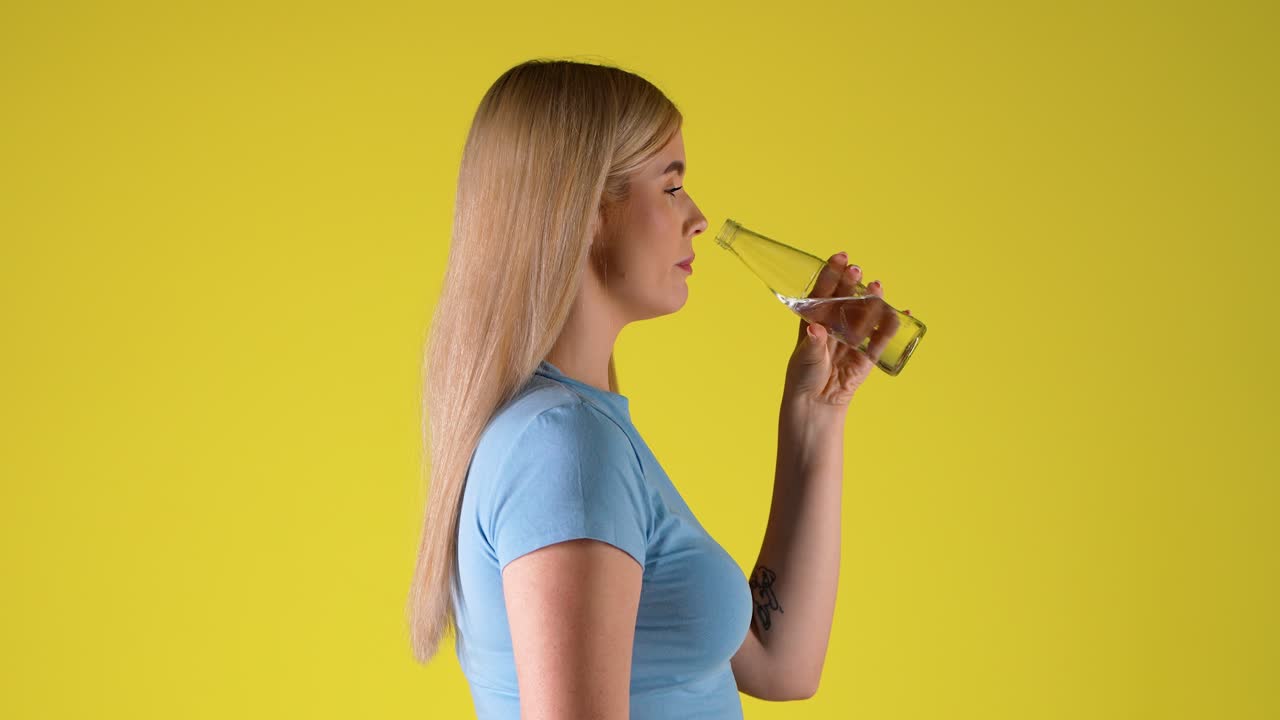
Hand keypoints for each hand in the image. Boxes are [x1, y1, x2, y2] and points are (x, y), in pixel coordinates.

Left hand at [782, 253, 907, 408]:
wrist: (816, 402)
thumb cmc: (804, 375)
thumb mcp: (806, 357)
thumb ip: (813, 344)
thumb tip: (816, 330)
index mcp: (816, 318)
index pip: (824, 291)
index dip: (832, 273)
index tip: (840, 258)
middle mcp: (835, 322)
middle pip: (846, 298)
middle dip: (852, 283)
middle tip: (858, 270)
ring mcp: (853, 336)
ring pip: (864, 313)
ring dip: (872, 300)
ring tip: (876, 287)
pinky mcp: (867, 353)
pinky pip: (881, 337)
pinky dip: (891, 325)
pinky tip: (901, 312)